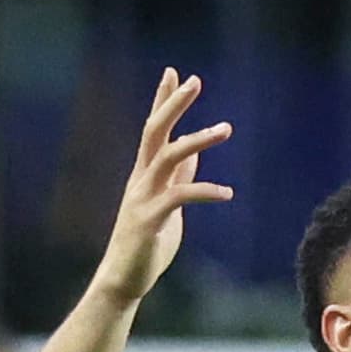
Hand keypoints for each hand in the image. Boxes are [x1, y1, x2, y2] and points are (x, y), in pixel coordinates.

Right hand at [91, 70, 233, 307]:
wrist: (123, 279)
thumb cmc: (147, 243)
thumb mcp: (167, 203)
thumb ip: (179, 177)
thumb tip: (194, 151)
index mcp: (144, 173)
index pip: (154, 129)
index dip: (163, 100)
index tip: (174, 72)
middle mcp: (140, 179)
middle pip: (155, 131)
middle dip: (173, 104)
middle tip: (194, 80)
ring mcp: (143, 197)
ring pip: (168, 157)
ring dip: (198, 140)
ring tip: (226, 128)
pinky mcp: (150, 219)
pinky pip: (180, 196)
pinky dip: (205, 191)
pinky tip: (227, 193)